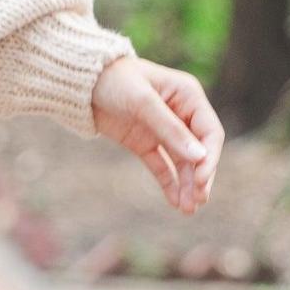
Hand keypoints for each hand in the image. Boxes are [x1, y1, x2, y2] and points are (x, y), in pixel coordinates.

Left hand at [91, 54, 221, 214]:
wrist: (79, 81)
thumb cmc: (114, 80)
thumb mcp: (142, 103)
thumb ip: (170, 130)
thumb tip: (200, 157)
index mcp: (188, 96)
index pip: (209, 132)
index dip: (210, 158)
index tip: (201, 181)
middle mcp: (180, 114)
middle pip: (199, 151)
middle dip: (200, 176)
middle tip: (198, 201)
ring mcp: (162, 130)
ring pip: (181, 162)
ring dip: (186, 184)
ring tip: (187, 209)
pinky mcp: (144, 142)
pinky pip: (161, 166)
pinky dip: (168, 183)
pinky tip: (175, 202)